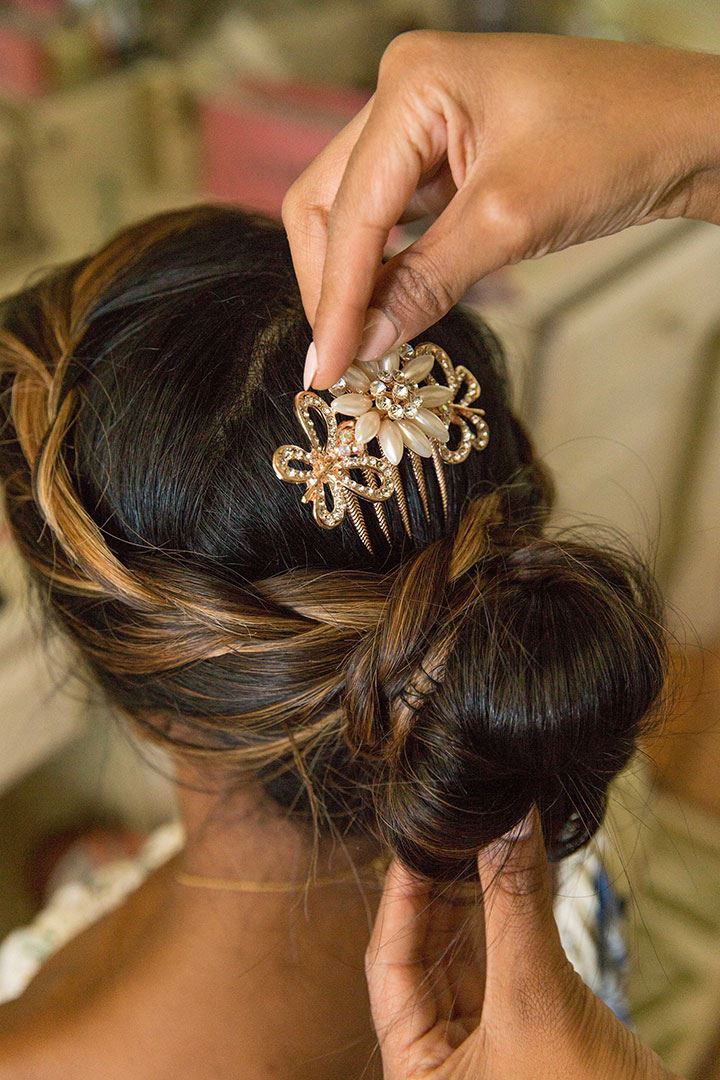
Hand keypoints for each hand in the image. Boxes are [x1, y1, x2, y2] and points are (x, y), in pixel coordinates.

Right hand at [282, 32, 719, 388]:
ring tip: (359, 347)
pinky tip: (387, 311)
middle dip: (329, 285)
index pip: (350, 210)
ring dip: (351, 280)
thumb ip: (427, 281)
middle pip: (327, 203)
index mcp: (413, 84)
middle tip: (338, 362)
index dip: (334, 298)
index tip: (325, 369)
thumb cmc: (619, 144)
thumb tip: (364, 343)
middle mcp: (404, 93)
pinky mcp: (443, 152)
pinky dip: (385, 267)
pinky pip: (392, 217)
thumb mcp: (512, 220)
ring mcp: (420, 121)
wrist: (689, 129)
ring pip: (351, 212)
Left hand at [365, 809, 679, 1079]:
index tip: (420, 837)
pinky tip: (510, 876)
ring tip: (480, 840)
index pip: (388, 965)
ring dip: (472, 899)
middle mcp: (438, 1061)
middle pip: (422, 956)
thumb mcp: (538, 1001)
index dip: (401, 897)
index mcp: (415, 1071)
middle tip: (454, 829)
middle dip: (438, 891)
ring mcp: (481, 1050)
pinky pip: (500, 965)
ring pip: (462, 956)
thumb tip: (509, 821)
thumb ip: (517, 908)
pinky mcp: (521, 1037)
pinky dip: (505, 920)